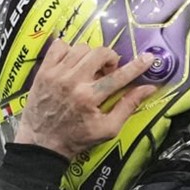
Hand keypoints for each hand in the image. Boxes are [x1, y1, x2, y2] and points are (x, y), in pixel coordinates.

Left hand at [12, 37, 158, 159]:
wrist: (42, 144)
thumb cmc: (76, 138)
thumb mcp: (107, 129)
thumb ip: (128, 106)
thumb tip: (148, 89)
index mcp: (89, 98)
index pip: (119, 75)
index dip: (137, 66)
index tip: (148, 58)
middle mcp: (72, 82)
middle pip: (99, 53)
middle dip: (110, 58)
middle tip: (108, 70)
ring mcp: (56, 74)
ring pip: (81, 48)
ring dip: (90, 55)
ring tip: (89, 69)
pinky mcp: (43, 72)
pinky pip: (58, 46)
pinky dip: (68, 50)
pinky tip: (71, 63)